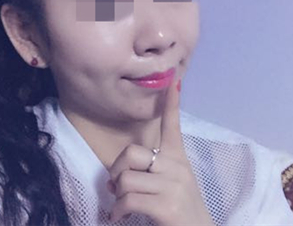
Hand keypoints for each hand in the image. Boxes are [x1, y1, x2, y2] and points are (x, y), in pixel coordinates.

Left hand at [106, 78, 214, 225]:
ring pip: (126, 178)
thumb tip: (113, 179)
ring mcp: (172, 185)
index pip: (173, 125)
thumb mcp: (170, 184)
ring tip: (121, 205)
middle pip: (132, 153)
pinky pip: (128, 199)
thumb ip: (147, 175)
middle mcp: (176, 167)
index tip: (173, 80)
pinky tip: (119, 217)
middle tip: (116, 185)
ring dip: (117, 195)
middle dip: (117, 170)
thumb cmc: (180, 210)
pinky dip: (117, 211)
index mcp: (177, 159)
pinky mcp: (167, 205)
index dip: (172, 102)